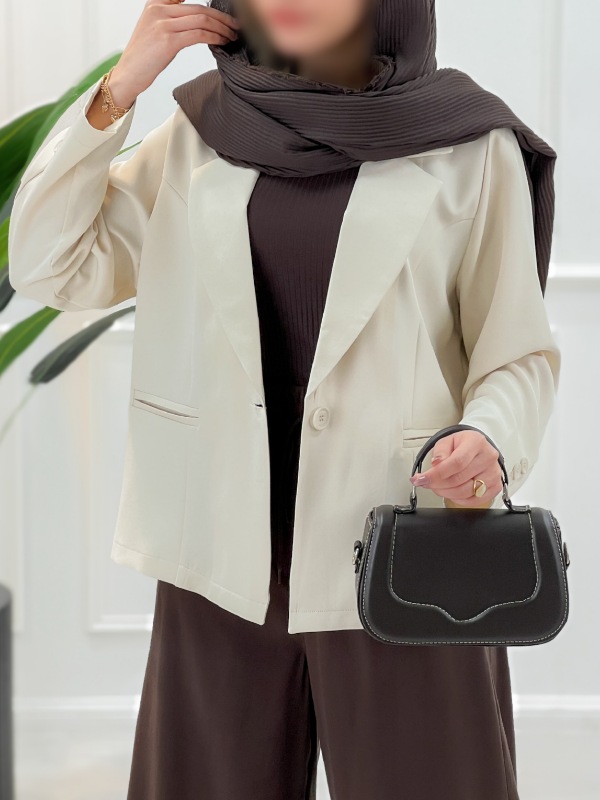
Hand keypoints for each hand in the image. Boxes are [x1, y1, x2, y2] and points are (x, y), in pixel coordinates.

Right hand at [108, 0, 240, 107]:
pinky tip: (222, 42)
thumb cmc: (143, 57)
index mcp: (155, 3)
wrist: (128, 75)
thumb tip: (197, 18)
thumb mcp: (154, 28)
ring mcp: (163, 24)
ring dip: (222, 28)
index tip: (223, 14)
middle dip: (221, 17)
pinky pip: (199, 34)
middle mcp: (158, 9)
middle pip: (199, 8)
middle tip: (235, 25)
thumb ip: (172, 18)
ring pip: (202, 19)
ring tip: (232, 36)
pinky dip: (214, 37)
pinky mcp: (168, 40)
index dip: (209, 5)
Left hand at [409, 429, 502, 508]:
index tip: (422, 479)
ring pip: (466, 492)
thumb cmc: (462, 445)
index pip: (457, 462)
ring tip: (437, 486)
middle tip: (426, 483)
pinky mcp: (496, 487)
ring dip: (446, 493)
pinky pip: (474, 500)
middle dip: (437, 484)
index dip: (437, 474)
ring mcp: (494, 473)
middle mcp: (488, 457)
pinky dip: (458, 499)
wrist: (477, 448)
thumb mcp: (447, 441)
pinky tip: (451, 492)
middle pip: (459, 479)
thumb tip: (437, 463)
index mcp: (476, 442)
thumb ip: (440, 452)